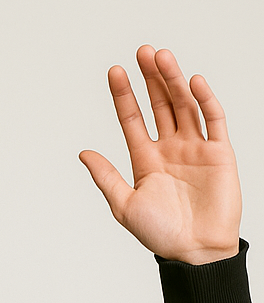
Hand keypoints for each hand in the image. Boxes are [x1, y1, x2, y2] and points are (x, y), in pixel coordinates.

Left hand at [79, 46, 240, 264]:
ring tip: (161, 57)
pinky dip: (204, 99)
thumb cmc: (159, 233)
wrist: (194, 251)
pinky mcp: (219, 153)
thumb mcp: (124, 204)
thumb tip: (83, 152)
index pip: (132, 119)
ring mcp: (195, 148)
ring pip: (184, 105)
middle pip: (160, 104)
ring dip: (173, 81)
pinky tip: (192, 81)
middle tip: (141, 51)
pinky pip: (213, 120)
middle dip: (150, 79)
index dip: (123, 96)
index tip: (114, 71)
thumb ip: (106, 176)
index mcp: (145, 160)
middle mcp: (170, 148)